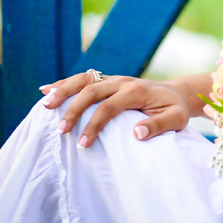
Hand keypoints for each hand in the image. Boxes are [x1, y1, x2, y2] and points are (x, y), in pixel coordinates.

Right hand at [40, 72, 192, 147]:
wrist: (177, 93)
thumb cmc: (175, 109)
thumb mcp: (176, 119)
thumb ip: (159, 126)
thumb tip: (136, 133)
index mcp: (137, 91)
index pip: (109, 107)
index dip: (94, 125)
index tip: (82, 144)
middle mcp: (123, 81)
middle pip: (91, 91)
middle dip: (73, 110)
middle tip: (60, 131)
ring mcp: (114, 79)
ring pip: (84, 80)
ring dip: (63, 91)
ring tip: (45, 105)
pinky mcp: (108, 81)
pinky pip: (84, 79)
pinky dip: (64, 83)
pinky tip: (45, 90)